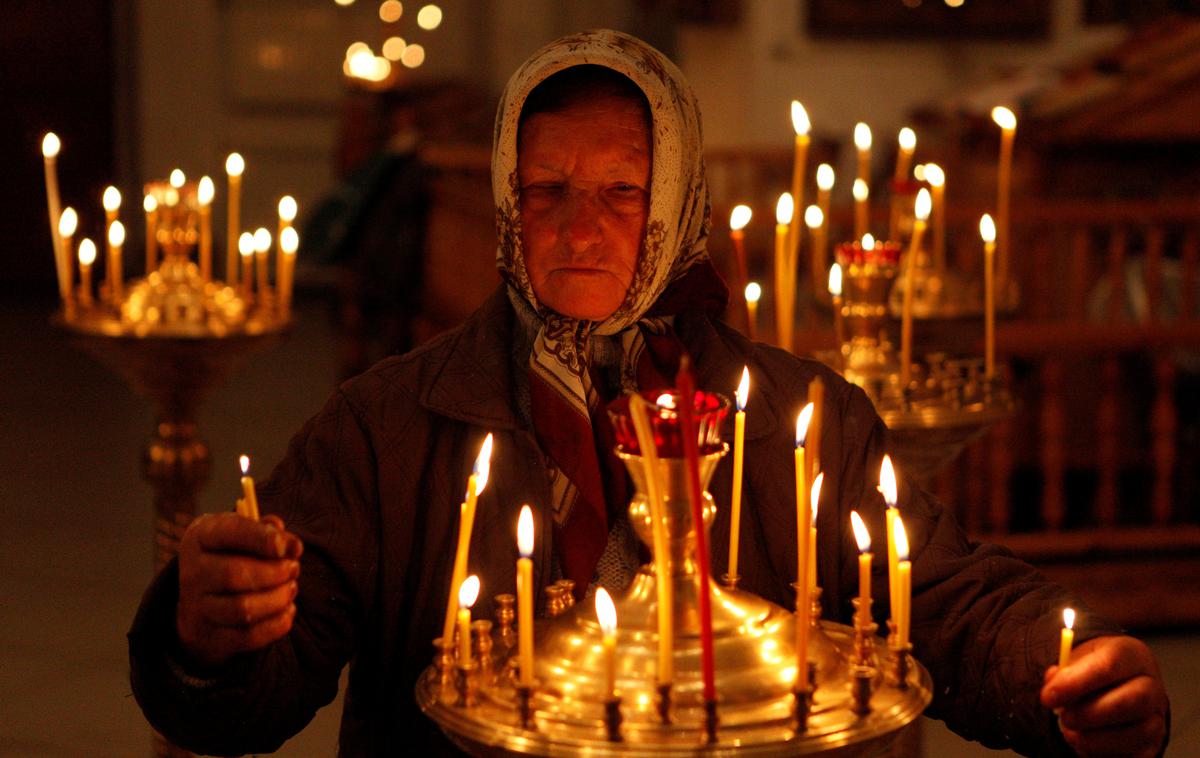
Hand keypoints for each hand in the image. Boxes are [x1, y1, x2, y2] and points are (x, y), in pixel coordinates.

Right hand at [176, 512, 303, 666]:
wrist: (201, 599)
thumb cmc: (233, 556)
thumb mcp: (245, 535)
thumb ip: (269, 532)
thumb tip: (291, 545)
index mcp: (201, 536)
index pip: (229, 532)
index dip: (263, 539)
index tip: (293, 547)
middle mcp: (192, 571)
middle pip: (234, 574)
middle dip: (276, 573)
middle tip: (294, 569)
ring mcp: (196, 606)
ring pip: (243, 609)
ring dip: (278, 600)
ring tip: (291, 589)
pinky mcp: (207, 635)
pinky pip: (247, 636)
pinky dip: (276, 625)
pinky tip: (287, 611)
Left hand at [1041, 635, 1168, 756]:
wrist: (1114, 688)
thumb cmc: (1092, 673)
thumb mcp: (1076, 660)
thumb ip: (1063, 671)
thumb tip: (1053, 682)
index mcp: (1131, 655)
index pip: (1108, 665)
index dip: (1075, 682)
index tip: (1048, 696)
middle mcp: (1150, 685)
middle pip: (1130, 702)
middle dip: (1089, 714)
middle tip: (1063, 717)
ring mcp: (1155, 717)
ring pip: (1135, 734)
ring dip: (1094, 738)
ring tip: (1071, 732)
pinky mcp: (1152, 745)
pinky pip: (1134, 756)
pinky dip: (1103, 754)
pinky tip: (1087, 743)